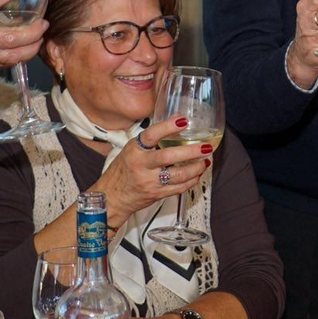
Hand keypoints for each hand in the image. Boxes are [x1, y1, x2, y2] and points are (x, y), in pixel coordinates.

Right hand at [90, 116, 212, 218]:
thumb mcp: (131, 150)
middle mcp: (141, 166)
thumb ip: (151, 140)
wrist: (112, 197)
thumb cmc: (123, 170)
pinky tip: (197, 174)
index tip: (183, 120)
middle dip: (191, 151)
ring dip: (196, 168)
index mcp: (134, 151)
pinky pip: (178, 188)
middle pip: (168, 156)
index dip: (167, 127)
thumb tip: (176, 122)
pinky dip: (191, 180)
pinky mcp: (157, 195)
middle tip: (206, 146)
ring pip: (178, 175)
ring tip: (205, 160)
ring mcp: (149, 182)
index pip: (151, 135)